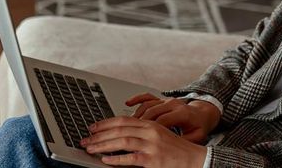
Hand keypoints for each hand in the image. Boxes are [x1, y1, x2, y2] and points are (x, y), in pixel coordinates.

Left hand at [81, 116, 206, 166]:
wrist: (195, 159)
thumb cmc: (175, 149)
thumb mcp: (158, 135)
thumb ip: (140, 133)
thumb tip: (118, 135)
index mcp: (150, 124)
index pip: (122, 120)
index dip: (105, 123)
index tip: (92, 128)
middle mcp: (150, 132)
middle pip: (119, 129)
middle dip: (99, 135)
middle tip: (85, 140)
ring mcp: (152, 145)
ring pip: (122, 141)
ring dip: (103, 145)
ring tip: (90, 149)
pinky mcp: (154, 160)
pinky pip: (131, 158)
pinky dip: (116, 159)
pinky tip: (105, 160)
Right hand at [125, 93, 219, 143]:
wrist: (202, 114)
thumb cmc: (198, 126)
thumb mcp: (196, 136)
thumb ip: (184, 141)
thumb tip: (172, 149)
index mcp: (182, 113)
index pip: (162, 120)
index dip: (151, 129)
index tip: (143, 138)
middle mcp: (173, 104)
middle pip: (151, 111)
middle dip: (139, 123)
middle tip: (130, 133)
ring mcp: (166, 100)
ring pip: (147, 104)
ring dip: (136, 114)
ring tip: (127, 125)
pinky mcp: (161, 99)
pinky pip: (147, 96)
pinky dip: (136, 99)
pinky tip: (128, 103)